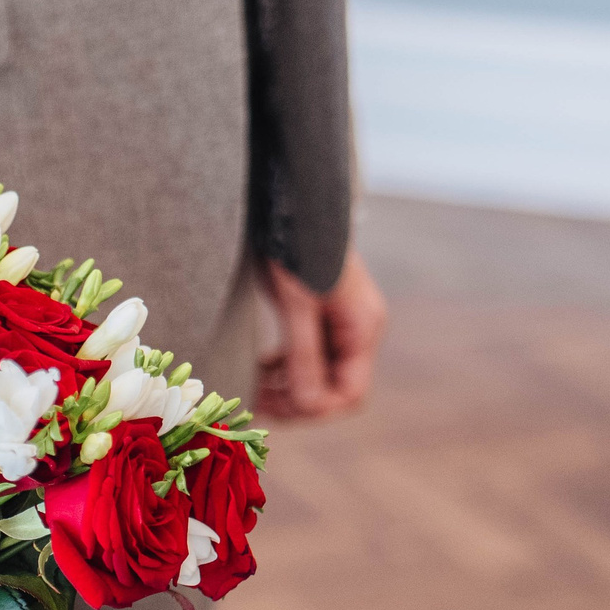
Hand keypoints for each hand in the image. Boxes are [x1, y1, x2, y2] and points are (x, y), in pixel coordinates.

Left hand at [256, 248, 387, 421]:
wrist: (292, 199)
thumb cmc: (298, 244)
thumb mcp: (298, 303)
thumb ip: (304, 355)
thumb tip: (309, 406)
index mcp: (362, 328)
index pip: (350, 393)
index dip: (315, 409)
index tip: (273, 408)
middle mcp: (356, 331)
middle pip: (332, 389)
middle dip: (293, 401)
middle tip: (251, 402)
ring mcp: (338, 326)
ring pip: (315, 377)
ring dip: (283, 388)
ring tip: (246, 389)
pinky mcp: (317, 318)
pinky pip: (303, 358)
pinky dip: (280, 370)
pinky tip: (255, 370)